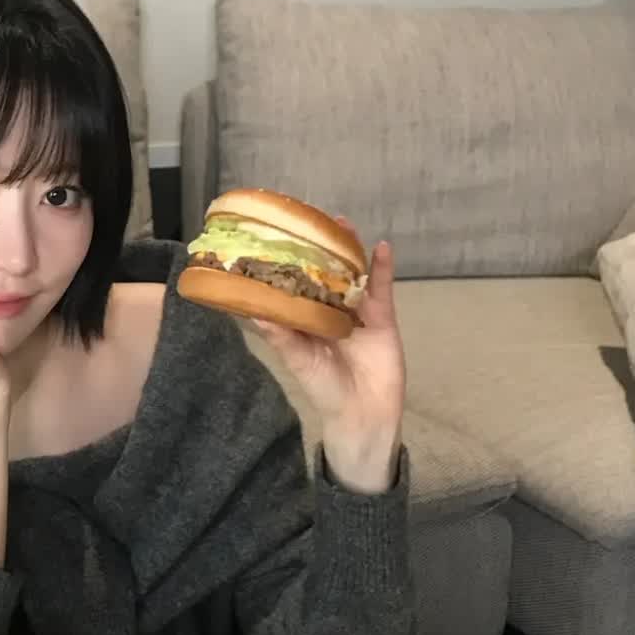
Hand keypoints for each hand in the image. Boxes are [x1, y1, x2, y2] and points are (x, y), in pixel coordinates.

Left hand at [248, 232, 404, 494]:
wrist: (364, 415)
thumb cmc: (324, 389)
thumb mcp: (298, 360)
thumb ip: (280, 335)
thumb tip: (251, 311)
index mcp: (304, 320)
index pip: (294, 286)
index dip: (287, 264)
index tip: (275, 238)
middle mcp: (330, 311)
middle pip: (324, 273)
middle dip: (318, 249)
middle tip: (310, 220)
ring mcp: (357, 312)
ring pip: (352, 275)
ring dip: (349, 250)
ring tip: (342, 223)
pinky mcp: (382, 318)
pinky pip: (382, 289)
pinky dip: (381, 269)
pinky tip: (381, 247)